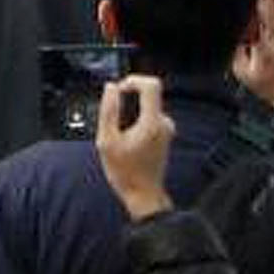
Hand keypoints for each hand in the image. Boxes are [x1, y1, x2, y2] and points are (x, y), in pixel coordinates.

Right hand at [94, 76, 173, 220]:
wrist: (143, 193)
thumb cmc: (125, 172)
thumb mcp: (106, 141)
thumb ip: (108, 111)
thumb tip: (111, 88)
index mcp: (153, 121)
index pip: (151, 85)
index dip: (134, 80)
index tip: (118, 88)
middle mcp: (165, 122)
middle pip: (148, 95)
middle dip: (128, 100)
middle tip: (112, 118)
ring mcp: (167, 128)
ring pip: (147, 108)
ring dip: (130, 113)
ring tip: (117, 135)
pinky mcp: (165, 134)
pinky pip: (149, 118)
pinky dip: (135, 121)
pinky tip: (125, 141)